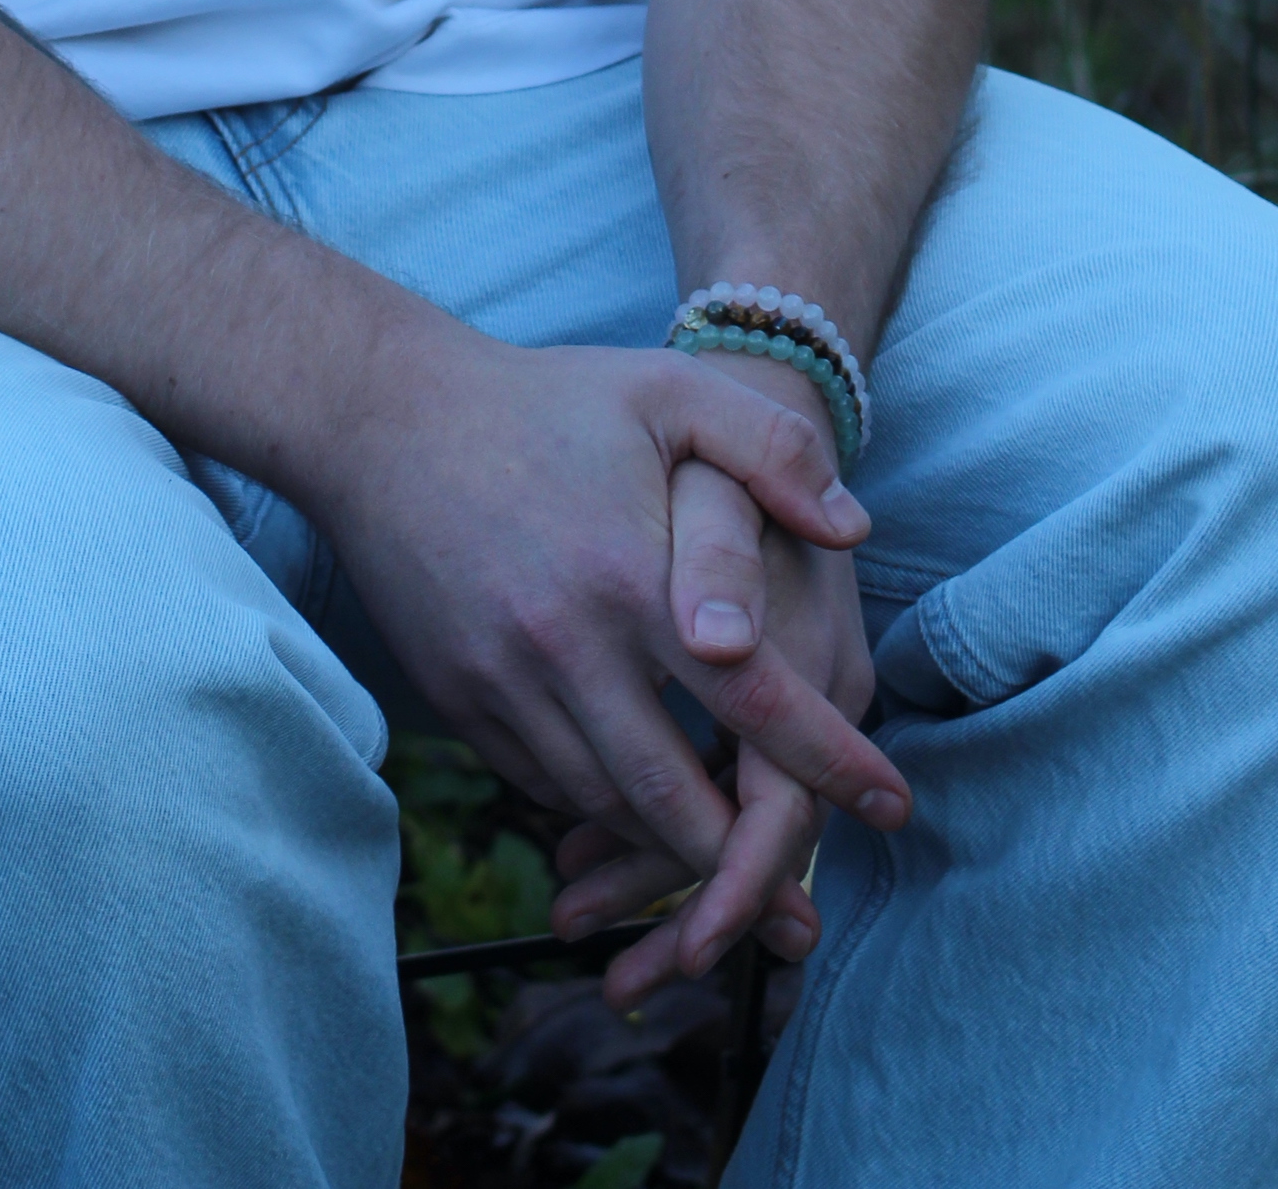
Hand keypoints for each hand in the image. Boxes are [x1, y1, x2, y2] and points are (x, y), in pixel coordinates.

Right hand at [314, 330, 891, 915]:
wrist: (382, 416)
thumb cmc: (542, 398)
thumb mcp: (669, 392)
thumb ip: (772, 450)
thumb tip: (854, 530)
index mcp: (634, 577)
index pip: (756, 704)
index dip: (831, 766)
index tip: (894, 805)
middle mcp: (569, 647)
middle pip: (677, 801)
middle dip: (749, 861)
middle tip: (807, 886)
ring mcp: (505, 681)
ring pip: (606, 808)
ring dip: (670, 846)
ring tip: (728, 860)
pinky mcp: (459, 700)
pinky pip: (543, 785)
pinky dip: (596, 810)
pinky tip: (634, 798)